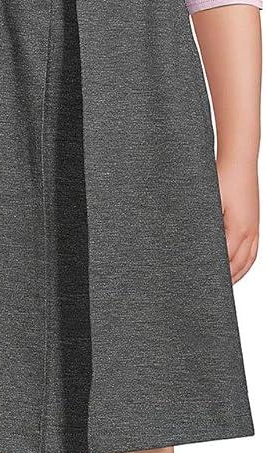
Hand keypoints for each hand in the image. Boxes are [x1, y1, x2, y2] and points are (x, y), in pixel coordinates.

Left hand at [215, 154, 259, 283]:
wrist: (239, 160)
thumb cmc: (224, 177)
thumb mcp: (209, 203)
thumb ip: (205, 226)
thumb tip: (197, 244)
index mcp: (237, 229)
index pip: (224, 261)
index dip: (213, 274)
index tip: (202, 284)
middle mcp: (249, 232)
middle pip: (237, 266)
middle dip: (225, 280)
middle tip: (210, 292)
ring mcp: (254, 228)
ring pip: (248, 261)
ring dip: (237, 275)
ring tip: (224, 286)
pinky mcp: (255, 224)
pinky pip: (254, 251)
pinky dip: (246, 264)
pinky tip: (239, 268)